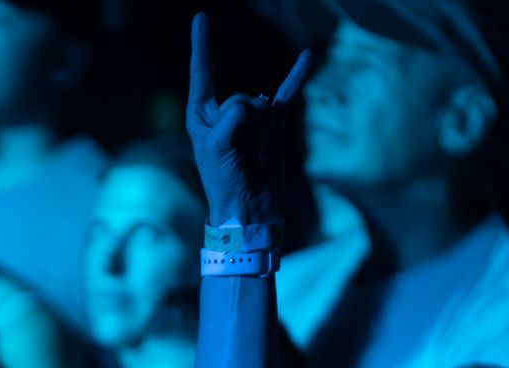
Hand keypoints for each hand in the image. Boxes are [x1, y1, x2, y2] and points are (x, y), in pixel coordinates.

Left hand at [186, 13, 309, 227]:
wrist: (249, 207)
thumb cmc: (224, 181)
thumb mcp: (218, 146)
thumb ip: (233, 116)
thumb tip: (260, 103)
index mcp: (201, 117)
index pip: (202, 74)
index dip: (202, 46)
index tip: (201, 18)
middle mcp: (225, 113)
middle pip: (238, 97)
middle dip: (243, 118)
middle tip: (240, 151)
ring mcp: (250, 117)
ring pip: (260, 102)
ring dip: (260, 124)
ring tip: (254, 154)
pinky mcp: (273, 124)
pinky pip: (286, 94)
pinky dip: (296, 76)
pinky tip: (307, 55)